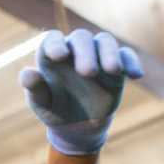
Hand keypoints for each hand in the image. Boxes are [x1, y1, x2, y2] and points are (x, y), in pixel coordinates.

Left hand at [19, 29, 143, 154]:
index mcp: (52, 56)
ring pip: (105, 41)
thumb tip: (28, 74)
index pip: (52, 39)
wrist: (77, 126)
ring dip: (109, 53)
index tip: (59, 56)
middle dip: (85, 52)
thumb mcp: (42, 104)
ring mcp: (97, 56)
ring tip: (112, 70)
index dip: (55, 44)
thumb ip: (35, 89)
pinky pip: (126, 56)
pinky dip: (131, 62)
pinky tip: (136, 75)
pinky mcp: (116, 67)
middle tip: (87, 73)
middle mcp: (75, 51)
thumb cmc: (54, 110)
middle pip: (81, 38)